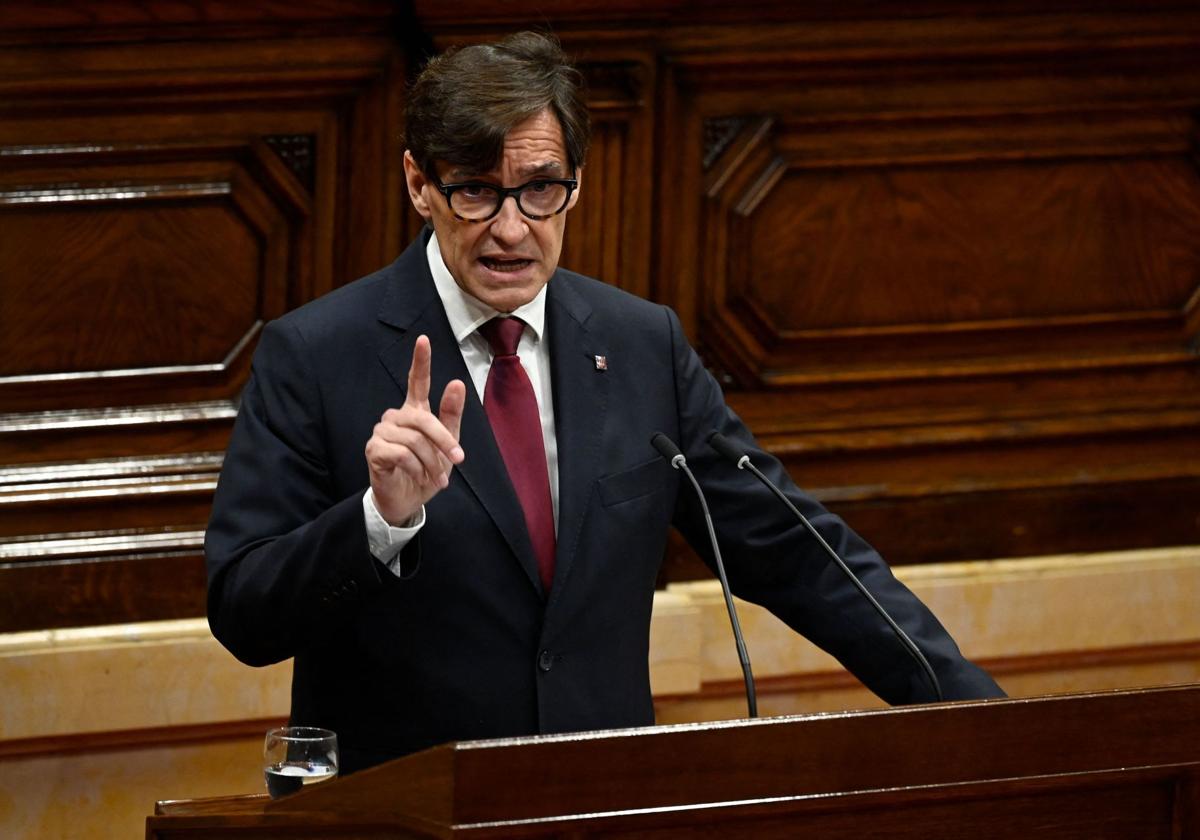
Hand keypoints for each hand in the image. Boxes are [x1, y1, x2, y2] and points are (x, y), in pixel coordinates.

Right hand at [365, 335, 465, 524]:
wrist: (408, 500)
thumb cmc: (427, 470)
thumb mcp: (448, 444)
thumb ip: (451, 415)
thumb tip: (456, 382)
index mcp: (414, 411)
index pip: (416, 381)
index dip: (421, 360)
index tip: (423, 339)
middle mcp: (395, 416)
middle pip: (423, 419)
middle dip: (444, 440)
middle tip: (458, 459)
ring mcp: (382, 432)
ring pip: (414, 439)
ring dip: (431, 461)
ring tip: (436, 477)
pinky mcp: (374, 450)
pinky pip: (401, 454)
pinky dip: (416, 468)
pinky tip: (418, 477)